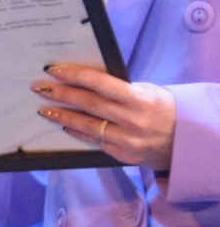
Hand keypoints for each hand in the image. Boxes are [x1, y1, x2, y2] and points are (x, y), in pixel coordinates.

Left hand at [34, 63, 177, 171]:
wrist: (186, 140)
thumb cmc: (164, 109)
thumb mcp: (149, 92)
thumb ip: (121, 89)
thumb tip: (87, 81)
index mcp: (141, 100)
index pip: (101, 84)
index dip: (75, 76)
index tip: (54, 70)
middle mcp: (134, 121)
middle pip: (90, 105)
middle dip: (62, 94)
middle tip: (40, 88)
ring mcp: (128, 141)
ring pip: (88, 126)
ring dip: (63, 116)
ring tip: (44, 109)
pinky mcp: (124, 155)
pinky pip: (96, 142)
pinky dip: (79, 132)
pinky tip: (64, 125)